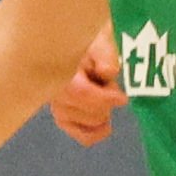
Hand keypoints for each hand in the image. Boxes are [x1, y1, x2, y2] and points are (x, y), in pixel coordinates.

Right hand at [47, 26, 120, 145]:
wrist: (77, 44)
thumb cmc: (91, 41)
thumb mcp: (100, 40)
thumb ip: (105, 55)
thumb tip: (106, 73)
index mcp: (59, 71)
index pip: (79, 93)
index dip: (103, 99)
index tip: (122, 98)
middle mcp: (52, 92)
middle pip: (87, 111)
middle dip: (106, 102)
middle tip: (109, 86)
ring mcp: (56, 106)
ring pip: (87, 123)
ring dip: (102, 112)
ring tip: (103, 95)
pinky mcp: (63, 117)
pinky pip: (80, 135)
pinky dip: (95, 134)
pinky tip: (105, 127)